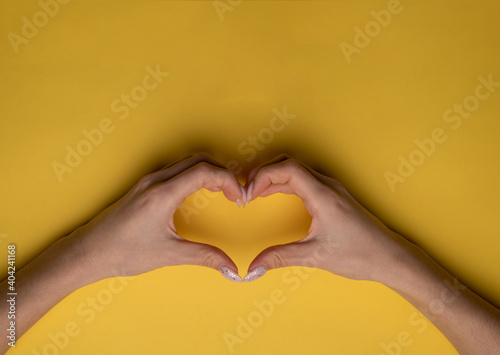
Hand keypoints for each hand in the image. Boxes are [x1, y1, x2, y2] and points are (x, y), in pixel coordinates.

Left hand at [66, 153, 244, 281]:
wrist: (87, 252)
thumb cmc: (120, 252)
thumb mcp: (168, 255)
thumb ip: (204, 257)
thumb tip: (231, 268)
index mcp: (162, 194)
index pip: (204, 171)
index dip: (228, 181)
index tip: (239, 197)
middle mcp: (155, 181)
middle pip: (198, 160)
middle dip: (222, 172)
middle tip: (234, 193)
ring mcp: (148, 182)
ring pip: (186, 163)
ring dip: (208, 171)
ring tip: (222, 192)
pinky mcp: (144, 187)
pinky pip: (176, 170)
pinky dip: (194, 175)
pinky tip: (199, 192)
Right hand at [243, 155, 409, 282]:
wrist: (390, 257)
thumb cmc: (361, 254)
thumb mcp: (316, 256)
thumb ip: (281, 258)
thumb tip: (253, 268)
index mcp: (324, 196)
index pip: (288, 169)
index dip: (263, 176)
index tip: (248, 194)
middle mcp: (328, 186)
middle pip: (289, 164)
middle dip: (264, 174)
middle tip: (246, 192)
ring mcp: (331, 189)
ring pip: (296, 170)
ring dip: (273, 177)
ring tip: (254, 193)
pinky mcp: (332, 195)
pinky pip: (303, 179)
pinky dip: (284, 183)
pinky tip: (274, 195)